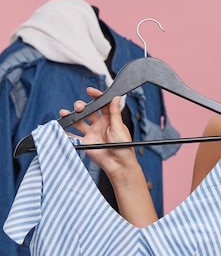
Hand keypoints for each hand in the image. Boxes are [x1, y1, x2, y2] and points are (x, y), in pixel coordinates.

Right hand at [61, 87, 157, 226]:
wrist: (118, 164)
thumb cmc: (123, 146)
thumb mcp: (118, 127)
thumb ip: (114, 113)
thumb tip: (115, 97)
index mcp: (110, 118)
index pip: (102, 104)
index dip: (96, 96)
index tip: (90, 91)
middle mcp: (100, 124)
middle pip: (88, 111)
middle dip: (82, 106)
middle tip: (79, 107)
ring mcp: (92, 133)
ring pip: (79, 122)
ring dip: (71, 117)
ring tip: (65, 113)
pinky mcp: (86, 142)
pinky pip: (74, 136)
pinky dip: (66, 133)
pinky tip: (61, 129)